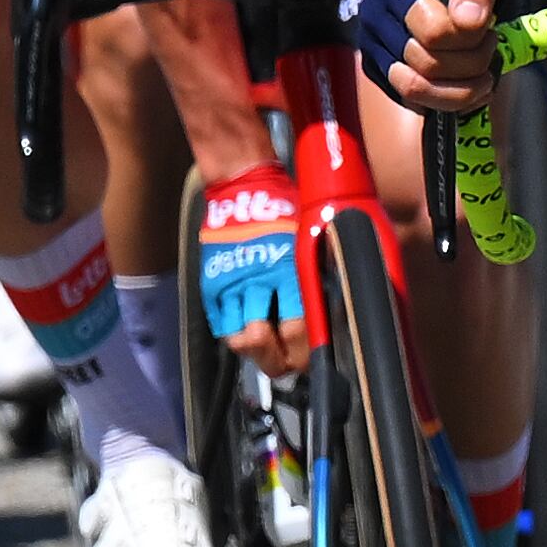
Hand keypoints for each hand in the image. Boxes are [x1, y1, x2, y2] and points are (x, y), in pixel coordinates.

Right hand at [197, 164, 307, 369]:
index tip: (311, 357)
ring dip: (255, 348)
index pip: (298, 334)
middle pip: (265, 348)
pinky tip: (246, 324)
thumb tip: (335, 315)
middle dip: (277, 360)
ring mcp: (232, 286)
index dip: (304, 355)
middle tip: (286, 358)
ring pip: (240, 342)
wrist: (243, 186)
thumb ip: (317, 279)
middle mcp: (259, 285)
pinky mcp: (211, 284)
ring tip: (267, 343)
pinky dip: (233, 330)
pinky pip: (220, 325)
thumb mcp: (312, 241)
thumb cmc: (286, 211)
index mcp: (290, 274)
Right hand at [348, 0, 500, 110]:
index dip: (470, 38)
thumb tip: (469, 20)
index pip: (433, 33)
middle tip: (491, 46)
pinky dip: (449, 102)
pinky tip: (472, 86)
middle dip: (471, 64)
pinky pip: (415, 103)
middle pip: (425, 66)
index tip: (489, 25)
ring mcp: (372, 48)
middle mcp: (373, 18)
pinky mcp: (379, 73)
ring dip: (462, 90)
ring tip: (485, 73)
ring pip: (417, 92)